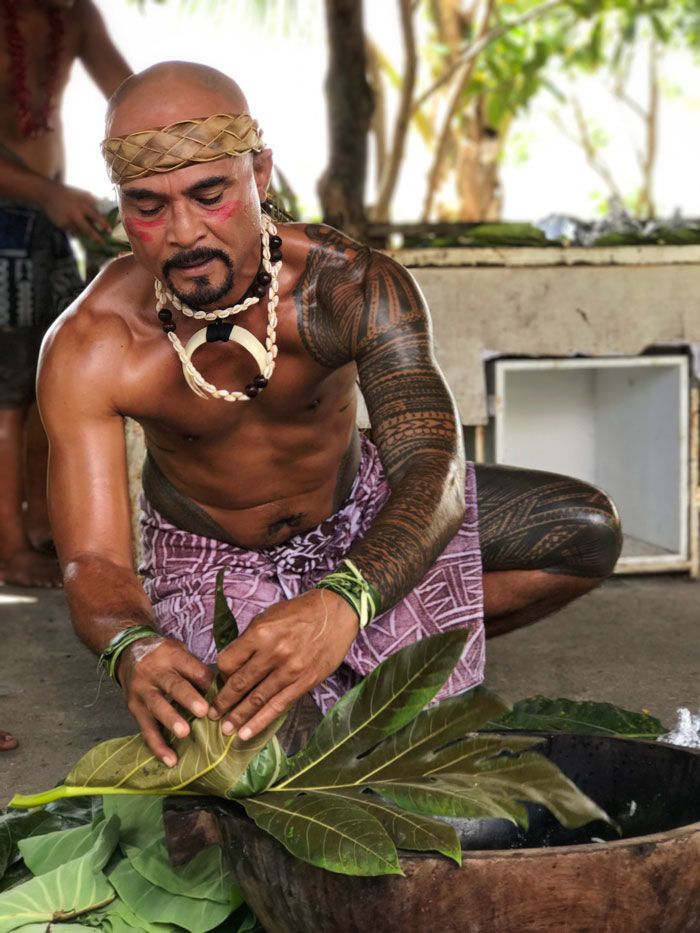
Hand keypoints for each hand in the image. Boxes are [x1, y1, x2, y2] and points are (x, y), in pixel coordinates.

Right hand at [41, 181, 111, 243]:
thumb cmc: (68, 194)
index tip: (110, 231)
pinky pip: (72, 230)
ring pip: (80, 231)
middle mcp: (75, 214)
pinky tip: (70, 219)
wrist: (48, 194)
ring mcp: (67, 220)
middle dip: (97, 238)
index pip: (96, 216)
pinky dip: (74, 228)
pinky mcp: (61, 225)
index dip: (104, 224)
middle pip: (88, 230)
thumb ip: (92, 204)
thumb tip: (103, 214)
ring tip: (78, 221)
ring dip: (83, 230)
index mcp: (82, 205)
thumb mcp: (82, 195)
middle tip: (104, 244)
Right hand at [117, 636, 214, 766]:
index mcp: (171, 655)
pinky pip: (146, 729)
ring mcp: (142, 691)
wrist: (128, 653)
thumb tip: (221, 692)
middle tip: (203, 711)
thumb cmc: (163, 656)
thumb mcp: (179, 651)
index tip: (222, 693)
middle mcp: (155, 672)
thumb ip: (197, 669)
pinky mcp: (135, 709)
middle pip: (173, 685)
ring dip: (171, 720)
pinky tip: (170, 760)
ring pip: (157, 706)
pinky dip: (158, 746)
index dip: (206, 680)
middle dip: (188, 698)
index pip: (191, 666)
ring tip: (184, 733)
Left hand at [211, 589, 359, 740]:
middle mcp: (273, 652)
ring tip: (225, 729)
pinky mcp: (304, 682)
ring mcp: (290, 670)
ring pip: (257, 699)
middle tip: (210, 714)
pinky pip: (278, 706)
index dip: (220, 674)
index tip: (220, 681)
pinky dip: (260, 721)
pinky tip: (247, 732)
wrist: (335, 613)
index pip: (228, 661)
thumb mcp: (268, 616)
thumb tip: (232, 663)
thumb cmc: (299, 612)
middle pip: (240, 683)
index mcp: (260, 632)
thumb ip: (249, 639)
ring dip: (238, 716)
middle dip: (223, 702)